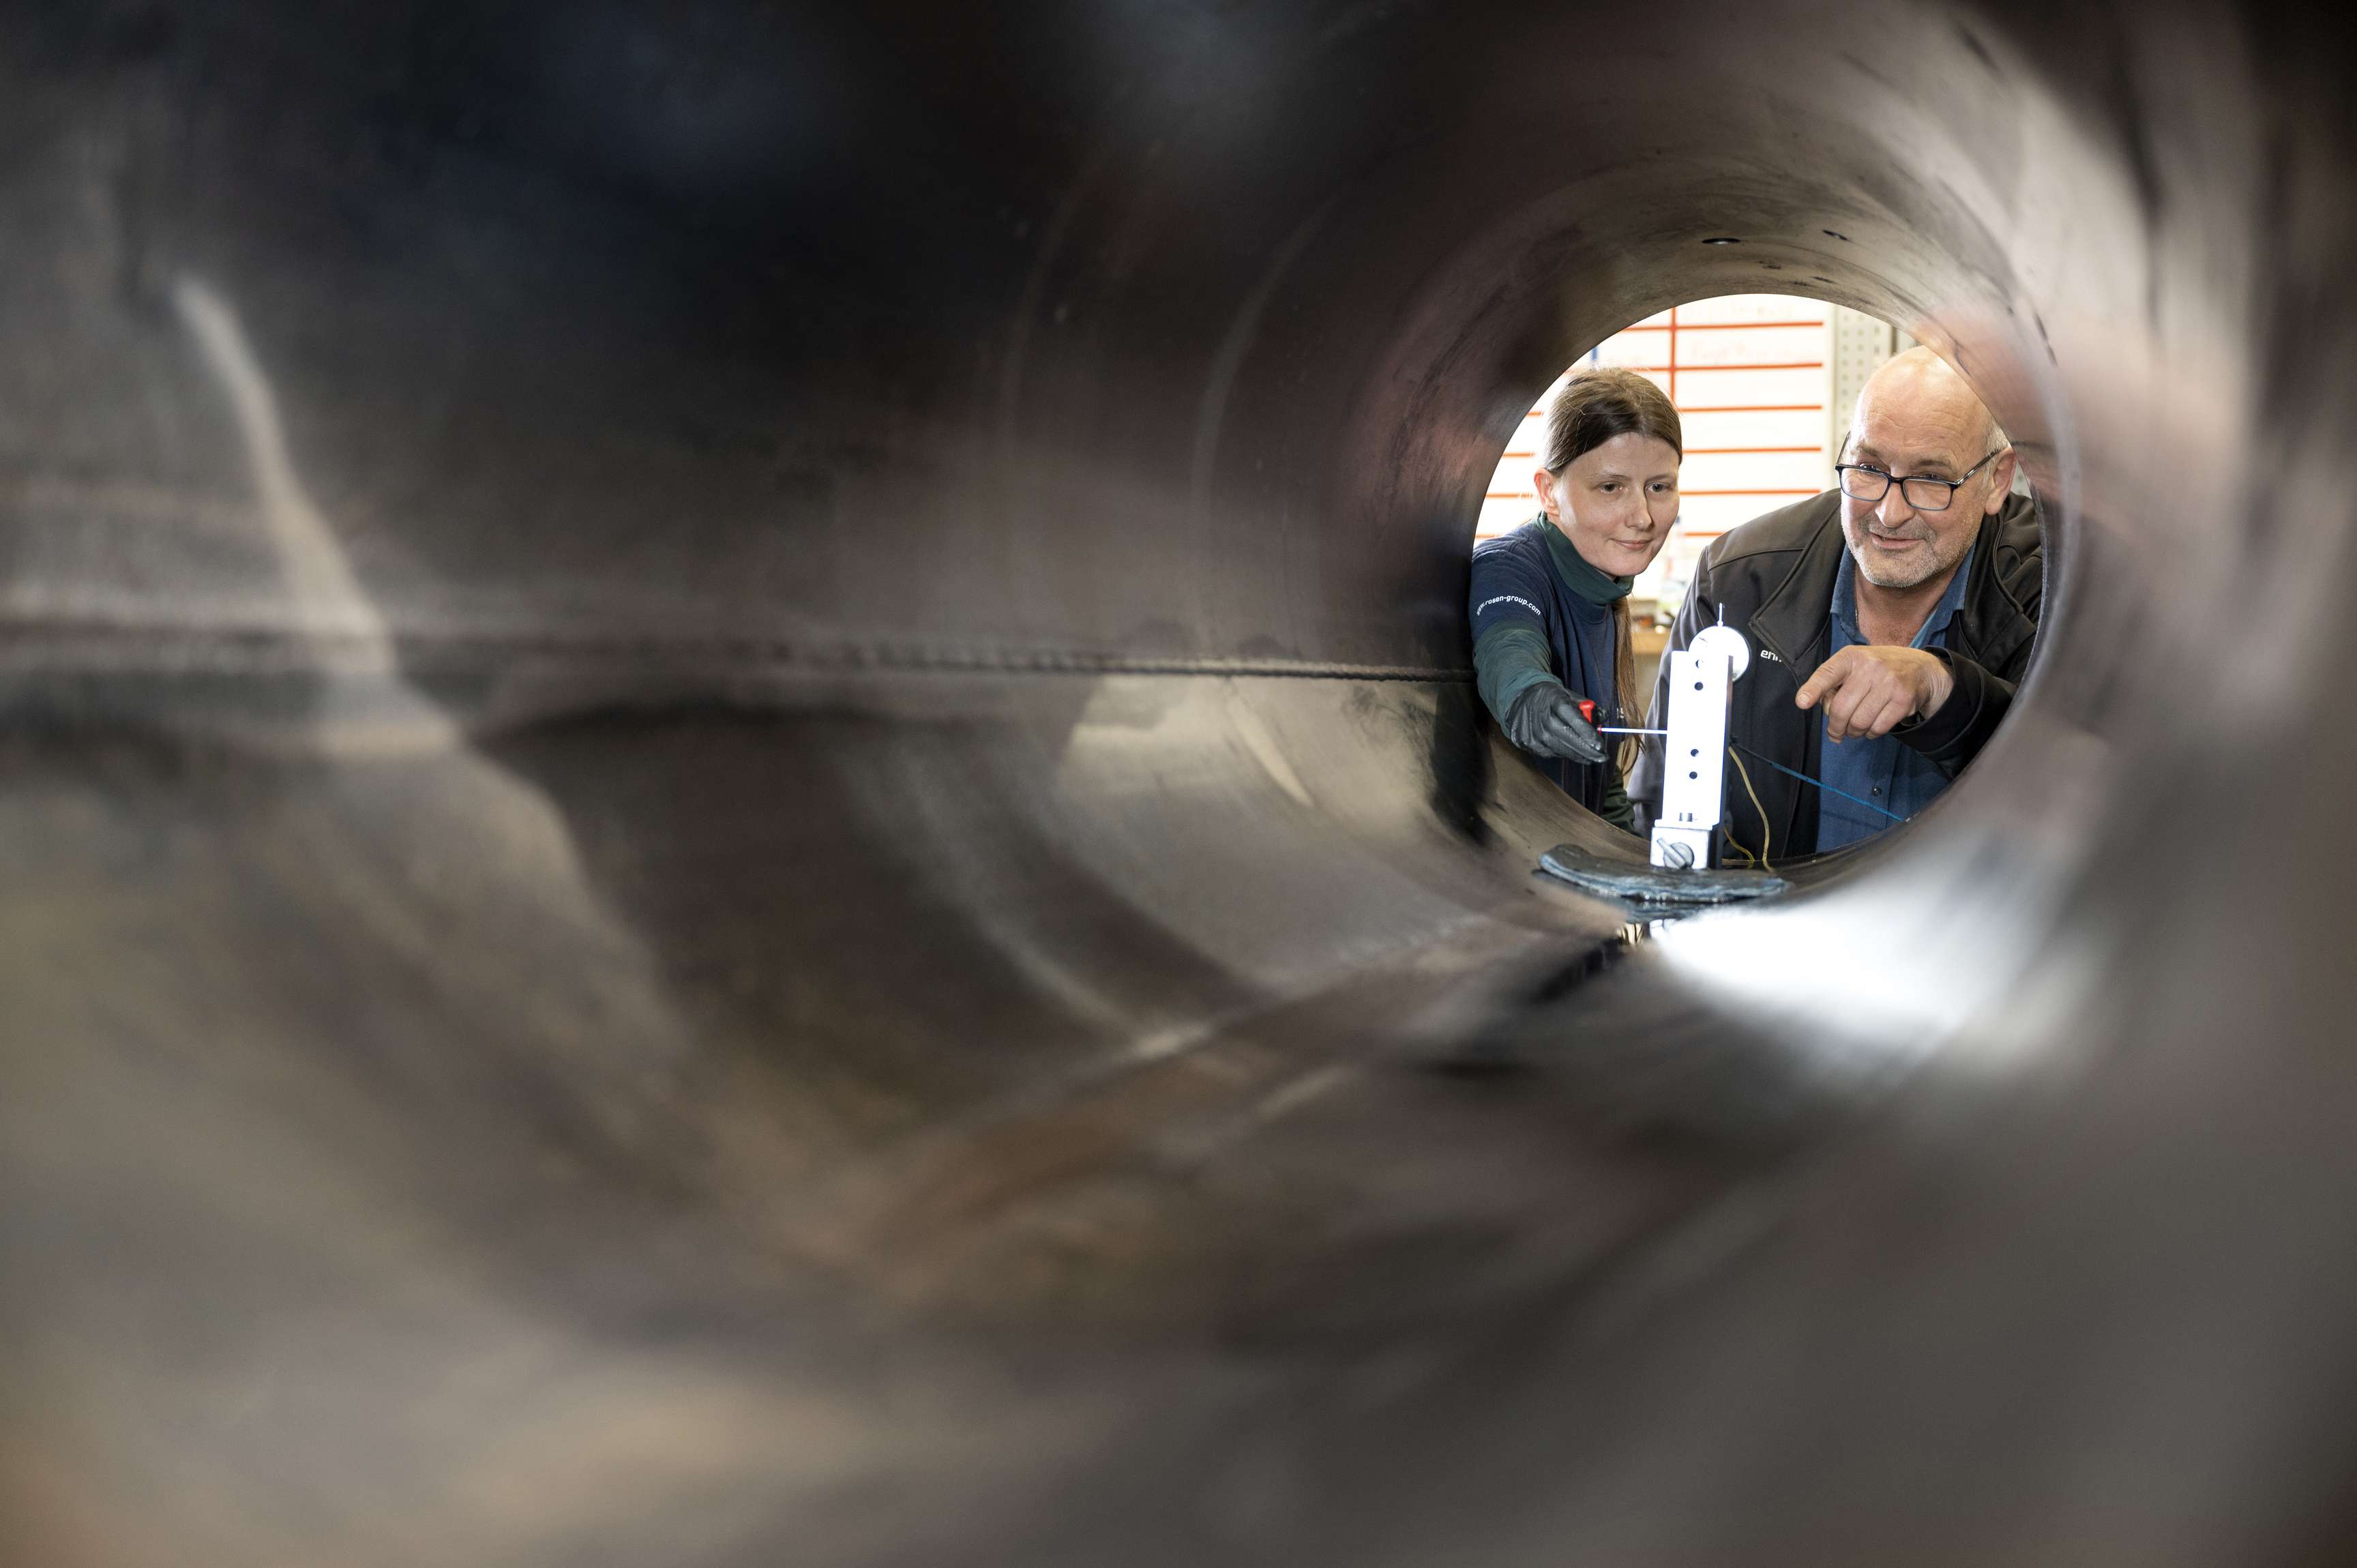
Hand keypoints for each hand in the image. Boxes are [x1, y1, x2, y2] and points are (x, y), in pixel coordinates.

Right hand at [1504, 682, 1606, 764]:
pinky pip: (1550, 753)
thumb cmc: (1551, 698)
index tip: (1600, 746)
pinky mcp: (1526, 743)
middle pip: (1567, 738)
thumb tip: (1603, 719)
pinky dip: (1562, 753)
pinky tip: (1567, 748)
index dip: (1587, 733)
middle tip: (1602, 757)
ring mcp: (1532, 732)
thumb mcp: (1569, 695)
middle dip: (1587, 751)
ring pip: (1559, 750)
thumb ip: (1588, 707)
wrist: (1520, 698)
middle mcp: (1542, 717)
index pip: (1573, 719)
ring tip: (1588, 754)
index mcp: (1555, 700)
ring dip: (1576, 754)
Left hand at [1795, 646, 1952, 742]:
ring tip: (1855, 729)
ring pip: (1859, 722)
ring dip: (1854, 732)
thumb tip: (1827, 712)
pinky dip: (1871, 733)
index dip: (1814, 689)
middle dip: (1835, 727)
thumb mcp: (1854, 666)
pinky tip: (1872, 726)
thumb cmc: (1877, 670)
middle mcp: (1870, 667)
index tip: (1802, 702)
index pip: (1828, 673)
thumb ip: (1834, 684)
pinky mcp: (1903, 699)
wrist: (1920, 668)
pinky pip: (1878, 728)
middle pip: (1841, 709)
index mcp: (1851, 657)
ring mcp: (1889, 683)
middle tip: (1836, 733)